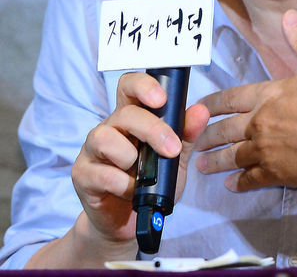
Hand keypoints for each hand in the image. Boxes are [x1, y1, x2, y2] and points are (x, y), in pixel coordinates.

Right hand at [71, 71, 208, 245]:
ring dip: (130, 158)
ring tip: (142, 176)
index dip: (143, 85)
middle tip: (172, 149)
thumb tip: (201, 111)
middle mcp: (110, 127)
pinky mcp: (82, 174)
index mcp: (133, 117)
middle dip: (152, 130)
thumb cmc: (153, 183)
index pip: (130, 86)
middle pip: (125, 113)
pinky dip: (122, 184)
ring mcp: (92, 150)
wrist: (132, 222)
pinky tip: (130, 191)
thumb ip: (187, 134)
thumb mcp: (176, 158)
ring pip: (105, 137)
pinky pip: (101, 173)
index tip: (162, 99)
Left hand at [195, 10, 296, 191]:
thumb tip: (289, 14)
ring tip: (203, 165)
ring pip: (232, 155)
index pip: (232, 96)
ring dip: (216, 160)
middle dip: (206, 134)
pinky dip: (239, 182)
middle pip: (225, 128)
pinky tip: (230, 185)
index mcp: (269, 94)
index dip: (213, 102)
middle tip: (192, 141)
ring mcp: (266, 149)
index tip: (197, 107)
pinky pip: (251, 179)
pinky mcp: (277, 174)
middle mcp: (260, 121)